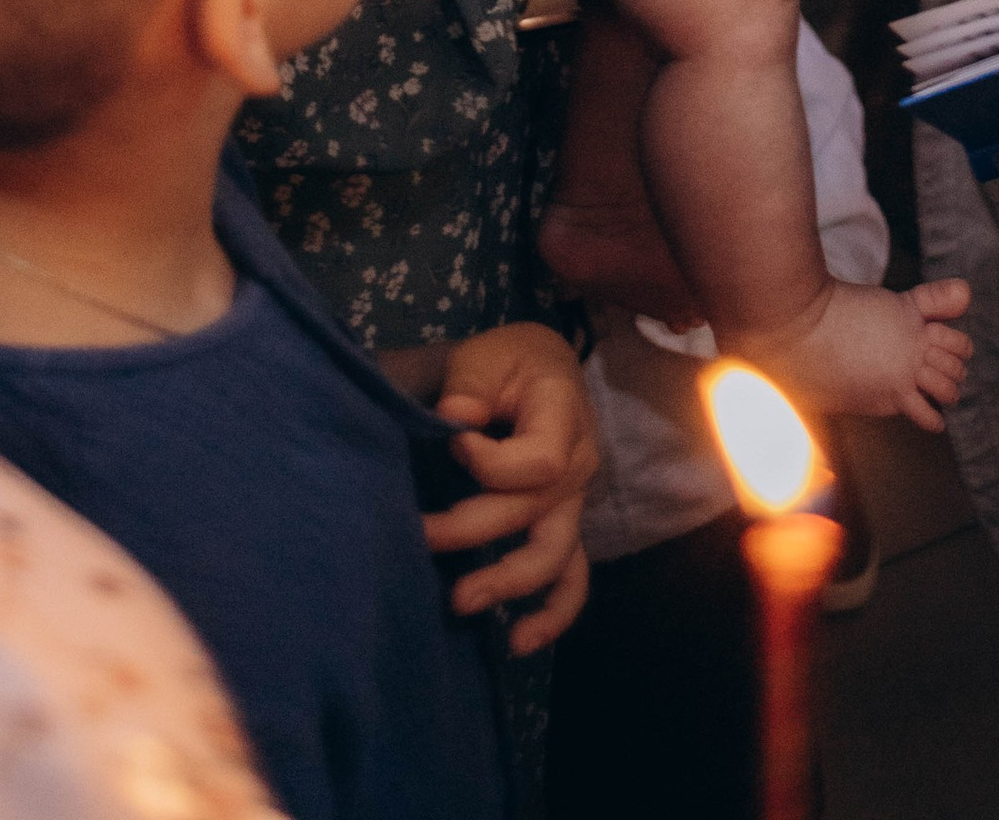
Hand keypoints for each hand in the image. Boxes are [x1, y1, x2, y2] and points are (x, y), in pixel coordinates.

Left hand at [421, 321, 599, 651]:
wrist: (539, 369)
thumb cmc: (508, 362)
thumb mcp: (486, 355)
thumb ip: (470, 384)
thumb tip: (454, 421)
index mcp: (564, 418)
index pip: (539, 461)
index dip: (492, 463)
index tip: (452, 442)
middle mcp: (578, 467)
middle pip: (534, 513)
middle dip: (474, 530)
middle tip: (421, 538)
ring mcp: (572, 504)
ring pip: (556, 556)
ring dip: (510, 584)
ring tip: (462, 602)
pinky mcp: (562, 527)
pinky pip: (571, 579)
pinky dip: (553, 615)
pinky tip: (520, 643)